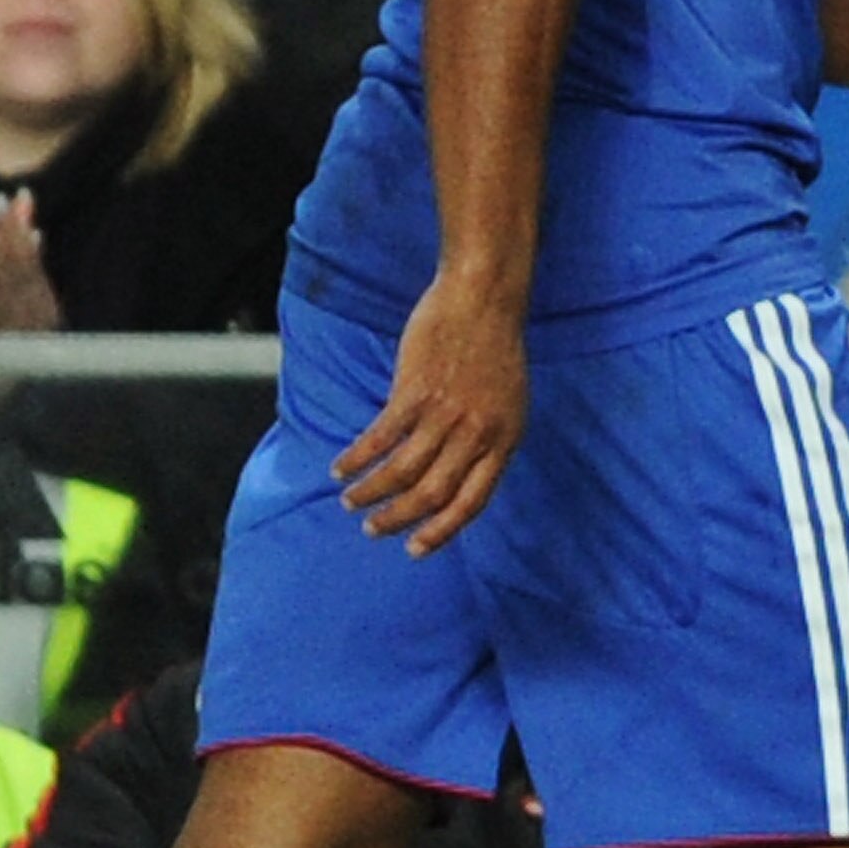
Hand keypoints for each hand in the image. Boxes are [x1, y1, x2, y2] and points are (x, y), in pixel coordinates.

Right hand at [334, 268, 526, 556]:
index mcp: (505, 440)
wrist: (484, 297)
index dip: (442, 531)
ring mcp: (447, 413)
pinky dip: (358, 458)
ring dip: (371, 491)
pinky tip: (341, 467)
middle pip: (433, 494)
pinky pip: (380, 437)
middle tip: (373, 529)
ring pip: (403, 471)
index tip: (414, 550)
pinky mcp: (416, 391)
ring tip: (351, 500)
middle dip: (398, 518)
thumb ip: (485, 440)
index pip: (473, 502)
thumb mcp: (507, 402)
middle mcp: (478, 433)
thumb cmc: (494, 349)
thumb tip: (456, 475)